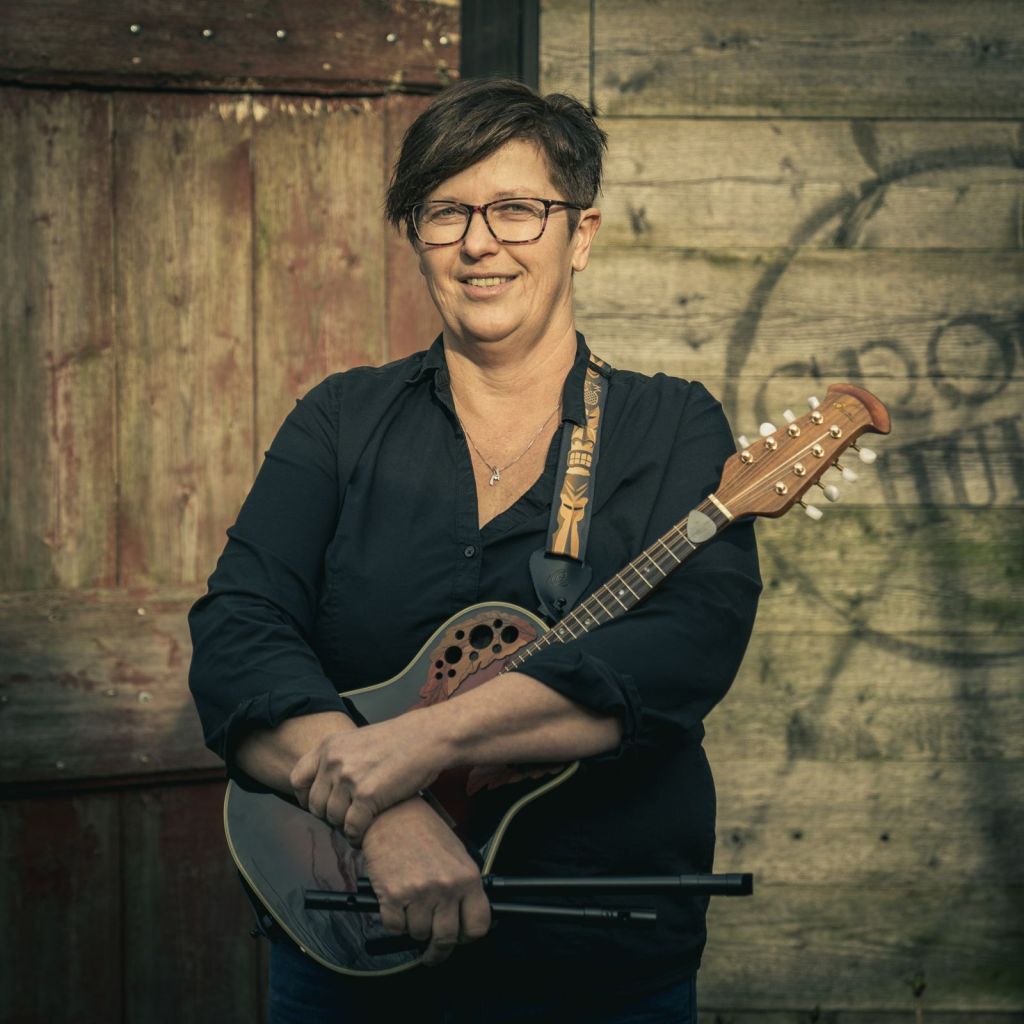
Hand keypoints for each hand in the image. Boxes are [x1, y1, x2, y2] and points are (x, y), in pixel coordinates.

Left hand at [290, 711, 445, 844]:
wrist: (427, 738)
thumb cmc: (399, 741)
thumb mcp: (358, 740)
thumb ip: (338, 759)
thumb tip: (325, 787)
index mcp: (328, 746)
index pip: (298, 779)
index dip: (305, 797)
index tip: (318, 806)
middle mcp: (333, 761)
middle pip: (316, 804)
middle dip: (329, 816)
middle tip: (346, 817)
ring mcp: (349, 779)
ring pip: (333, 819)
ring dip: (345, 826)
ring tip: (358, 825)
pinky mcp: (367, 796)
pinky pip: (352, 828)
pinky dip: (357, 836)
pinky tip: (365, 833)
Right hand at [362, 797, 490, 965]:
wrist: (391, 813)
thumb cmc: (424, 831)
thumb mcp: (456, 853)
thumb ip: (463, 886)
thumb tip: (464, 918)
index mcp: (467, 877)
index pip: (478, 926)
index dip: (468, 937)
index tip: (460, 938)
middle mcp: (445, 887)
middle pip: (446, 939)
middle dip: (438, 950)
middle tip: (432, 952)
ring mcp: (418, 893)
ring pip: (418, 934)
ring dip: (414, 929)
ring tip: (411, 909)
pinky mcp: (391, 896)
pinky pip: (395, 928)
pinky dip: (394, 922)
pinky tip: (396, 904)